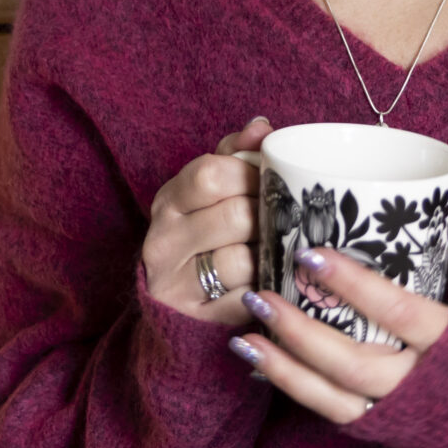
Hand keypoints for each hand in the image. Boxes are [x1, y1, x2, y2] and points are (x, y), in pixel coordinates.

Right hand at [141, 116, 272, 323]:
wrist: (177, 299)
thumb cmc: (203, 232)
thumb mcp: (208, 191)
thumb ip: (234, 155)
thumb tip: (262, 127)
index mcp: (168, 202)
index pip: (210, 174)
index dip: (251, 174)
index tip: (270, 181)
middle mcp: (164, 242)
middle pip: (235, 216)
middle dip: (269, 216)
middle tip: (284, 217)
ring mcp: (177, 285)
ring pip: (244, 260)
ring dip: (271, 254)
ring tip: (277, 248)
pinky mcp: (199, 320)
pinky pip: (249, 300)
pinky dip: (268, 289)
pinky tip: (272, 280)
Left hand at [232, 147, 447, 423]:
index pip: (400, 314)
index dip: (356, 287)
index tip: (311, 256)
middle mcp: (427, 382)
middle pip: (357, 362)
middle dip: (303, 333)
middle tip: (260, 295)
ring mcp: (405, 408)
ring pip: (339, 395)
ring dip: (286, 366)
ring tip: (243, 335)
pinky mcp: (388, 426)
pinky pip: (336, 414)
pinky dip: (295, 390)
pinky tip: (257, 364)